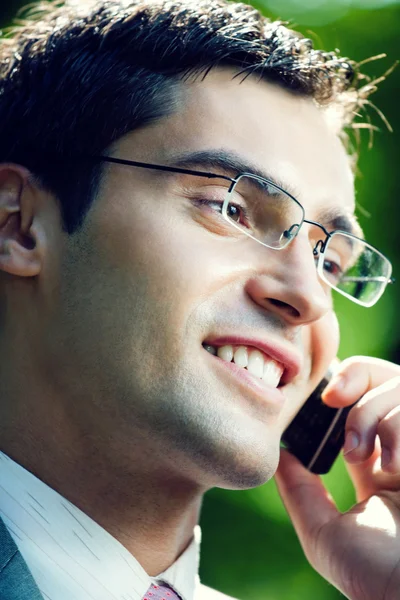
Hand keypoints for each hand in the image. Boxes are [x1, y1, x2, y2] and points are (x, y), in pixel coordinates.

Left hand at [275, 356, 399, 599]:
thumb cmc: (373, 575)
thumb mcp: (323, 533)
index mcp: (378, 468)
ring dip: (371, 411)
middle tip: (333, 397)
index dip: (343, 387)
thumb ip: (299, 491)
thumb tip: (277, 452)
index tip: (322, 392)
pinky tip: (395, 464)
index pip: (360, 407)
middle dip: (357, 376)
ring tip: (358, 452)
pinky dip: (398, 427)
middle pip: (386, 379)